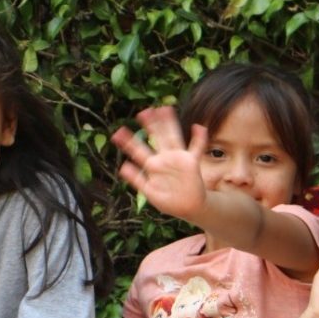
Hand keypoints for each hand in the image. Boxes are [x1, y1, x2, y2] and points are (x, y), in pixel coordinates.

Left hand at [112, 105, 208, 220]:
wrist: (188, 209)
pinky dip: (199, 139)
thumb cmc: (169, 202)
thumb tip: (123, 166)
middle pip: (157, 137)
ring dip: (169, 123)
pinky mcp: (192, 163)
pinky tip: (199, 128)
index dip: (129, 141)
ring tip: (164, 108)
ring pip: (173, 137)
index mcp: (153, 165)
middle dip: (150, 125)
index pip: (139, 150)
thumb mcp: (149, 193)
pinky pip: (197, 149)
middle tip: (143, 111)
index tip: (118, 131)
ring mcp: (178, 159)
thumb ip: (137, 179)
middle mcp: (165, 158)